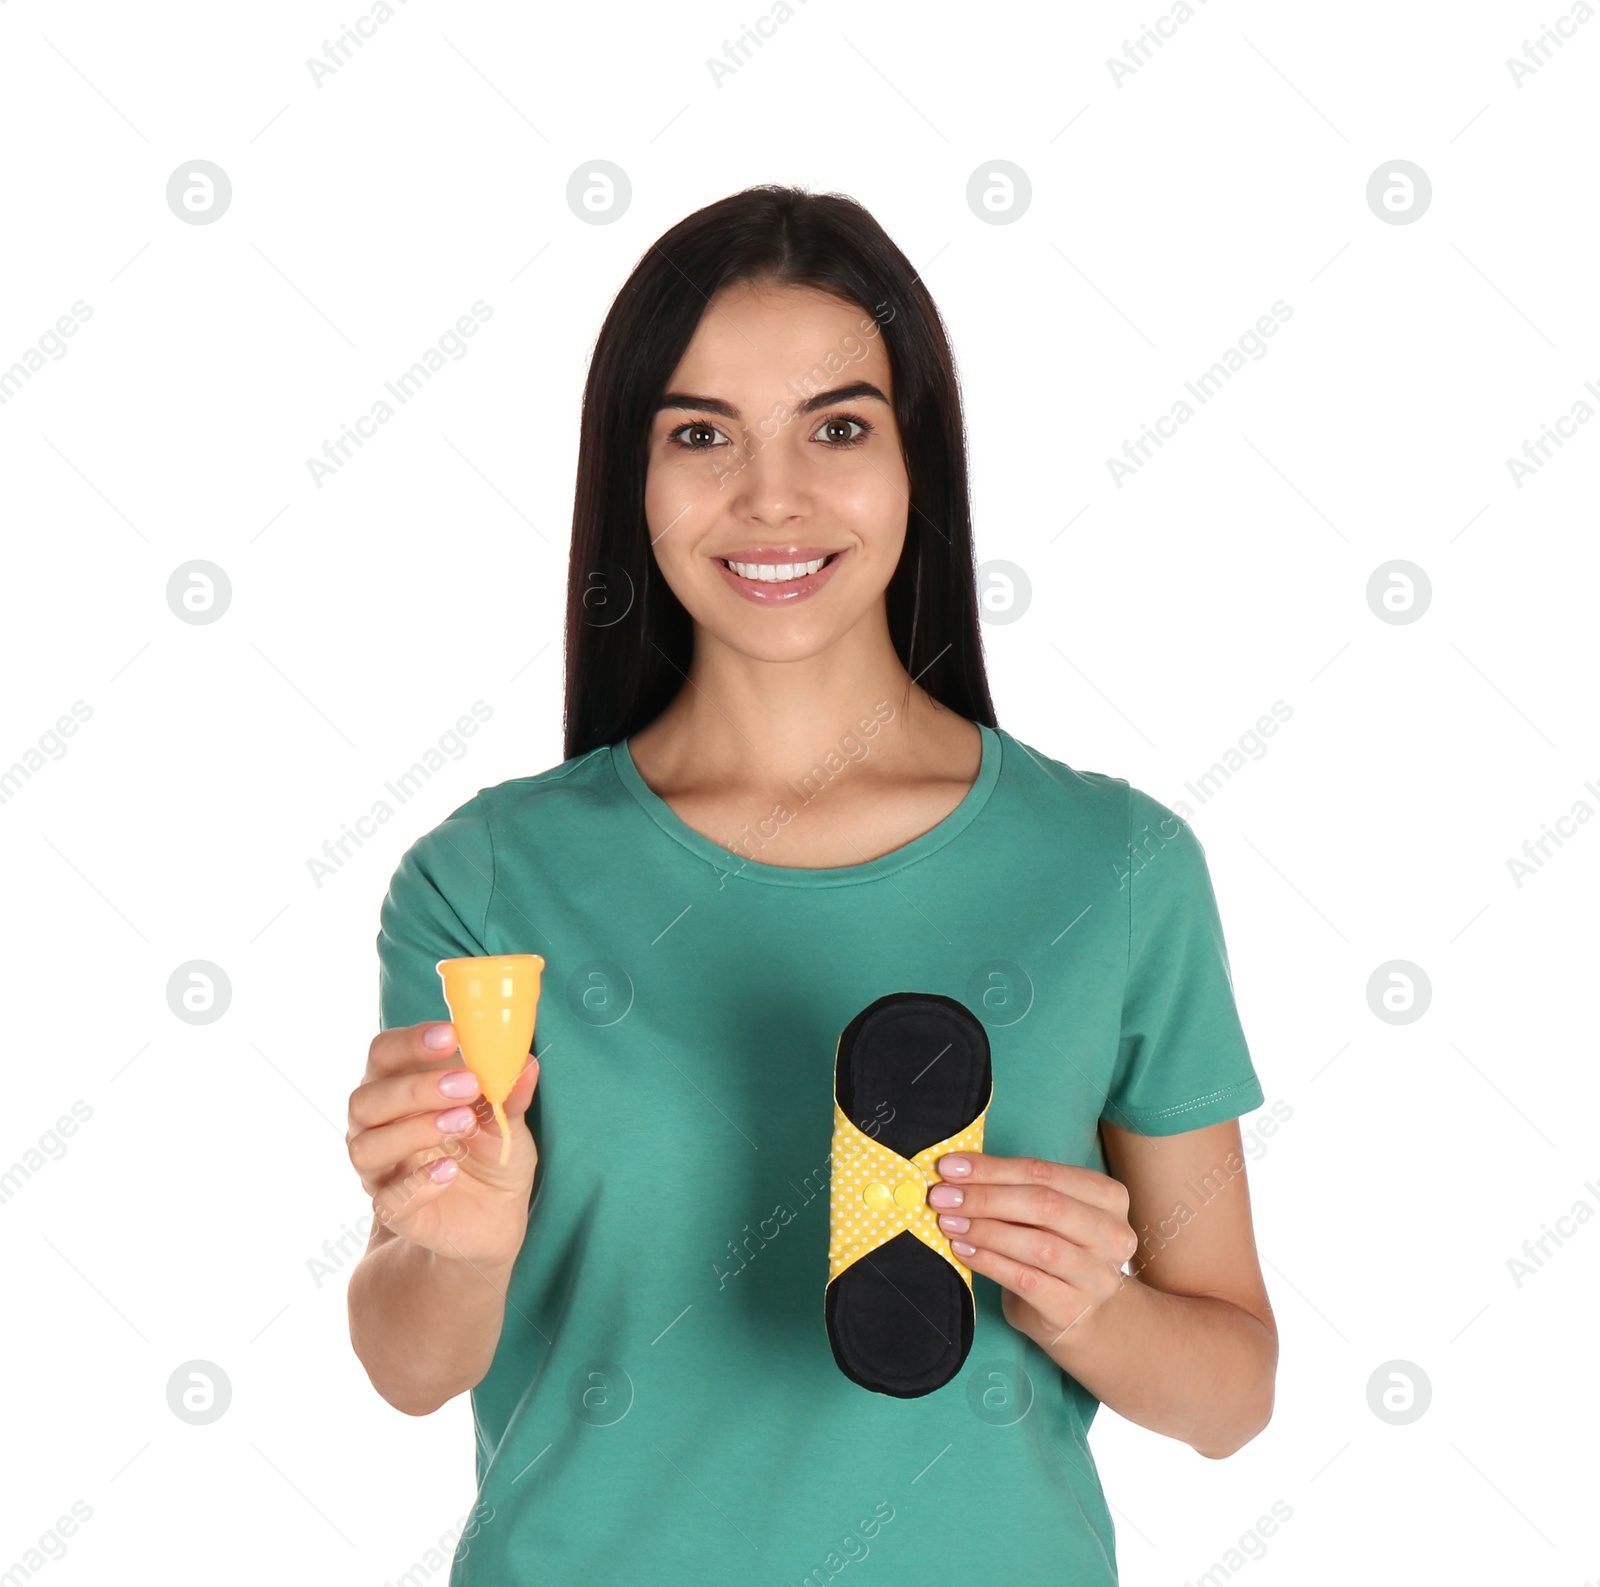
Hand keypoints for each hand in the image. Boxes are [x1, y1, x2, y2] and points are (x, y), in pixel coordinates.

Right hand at [346, 1020, 540, 1269]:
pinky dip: (418, 1183)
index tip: (451, 1036)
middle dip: (415, 1088)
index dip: (409, 1042)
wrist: (495, 1216)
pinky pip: (389, 1199)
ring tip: (463, 1123)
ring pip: (367, 1147)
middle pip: (366, 1099)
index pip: (383, 1054)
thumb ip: (508, 1091)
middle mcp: (378, 1127)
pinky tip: (449, 1170)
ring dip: (414, 1130)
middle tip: (467, 1084)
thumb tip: (525, 1062)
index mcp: (399, 1088)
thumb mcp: (506, 1118)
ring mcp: (381, 1171)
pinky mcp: (394, 1212)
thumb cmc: (489, 1152)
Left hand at [927, 1151, 1139, 1348]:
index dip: (993, 1168)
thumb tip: (956, 1172)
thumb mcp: (1048, 1214)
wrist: (1081, 1316)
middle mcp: (1112, 1235)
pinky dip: (989, 1262)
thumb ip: (1015, 1189)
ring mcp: (1097, 1276)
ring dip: (985, 1230)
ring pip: (1038, 1245)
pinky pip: (1025, 1280)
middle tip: (943, 1196)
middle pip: (1044, 1205)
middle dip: (986, 1197)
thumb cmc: (1057, 1250)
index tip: (950, 1167)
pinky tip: (963, 1250)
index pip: (1045, 1173)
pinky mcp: (1074, 1309)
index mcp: (1108, 1197)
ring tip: (949, 1223)